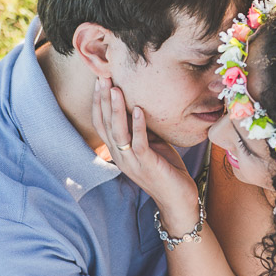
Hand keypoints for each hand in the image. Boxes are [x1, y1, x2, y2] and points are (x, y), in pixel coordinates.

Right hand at [91, 77, 199, 224]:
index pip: (101, 123)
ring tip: (117, 89)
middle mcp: (119, 156)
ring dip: (117, 109)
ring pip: (118, 132)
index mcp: (118, 150)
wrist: (178, 199)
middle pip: (105, 124)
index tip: (99, 80)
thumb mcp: (151, 142)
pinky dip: (139, 126)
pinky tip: (139, 110)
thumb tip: (142, 101)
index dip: (98, 102)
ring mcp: (131, 162)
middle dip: (104, 99)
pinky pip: (139, 143)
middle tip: (103, 77)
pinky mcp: (147, 165)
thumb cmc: (165, 168)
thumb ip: (142, 127)